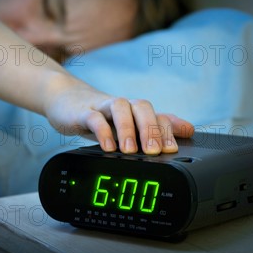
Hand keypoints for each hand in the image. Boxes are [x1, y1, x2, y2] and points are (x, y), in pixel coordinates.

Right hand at [44, 77, 193, 154]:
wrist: (64, 100)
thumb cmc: (99, 115)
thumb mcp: (128, 123)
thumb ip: (156, 126)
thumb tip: (189, 129)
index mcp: (134, 111)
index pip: (157, 115)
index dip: (167, 131)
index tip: (172, 149)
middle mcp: (122, 106)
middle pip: (142, 107)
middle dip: (151, 129)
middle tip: (155, 151)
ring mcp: (102, 107)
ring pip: (120, 108)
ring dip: (127, 129)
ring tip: (129, 150)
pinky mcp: (82, 112)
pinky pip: (93, 117)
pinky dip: (102, 132)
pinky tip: (107, 147)